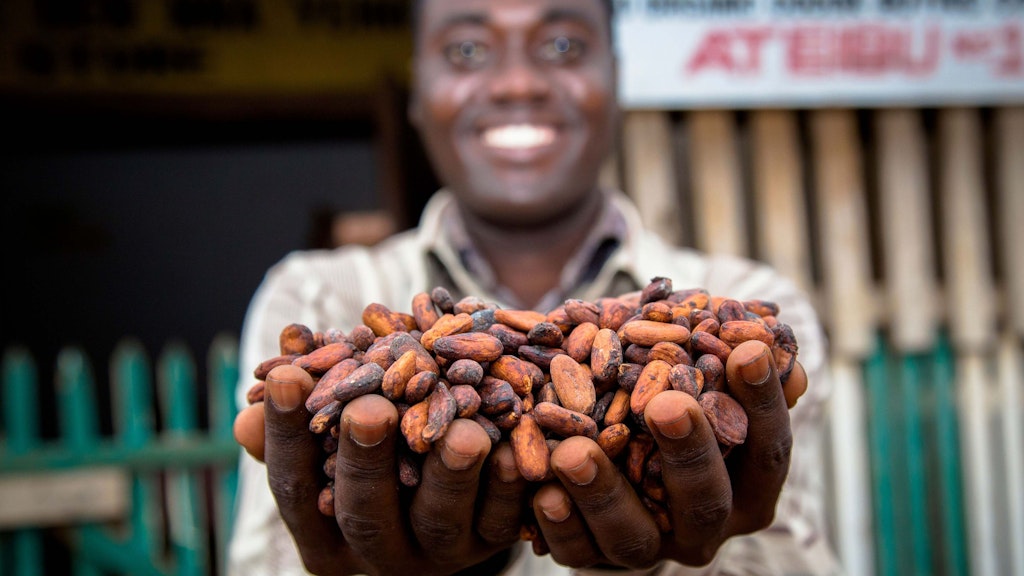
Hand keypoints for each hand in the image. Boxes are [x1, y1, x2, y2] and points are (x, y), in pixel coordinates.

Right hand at [233, 366, 526, 575]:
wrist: (452, 484)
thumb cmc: (377, 437)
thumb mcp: (336, 425)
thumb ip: (308, 404)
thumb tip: (270, 375)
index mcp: (323, 528)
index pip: (293, 484)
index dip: (286, 431)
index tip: (285, 375)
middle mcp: (375, 550)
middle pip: (364, 510)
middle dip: (366, 457)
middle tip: (370, 407)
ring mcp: (436, 551)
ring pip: (439, 518)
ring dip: (451, 473)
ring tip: (462, 433)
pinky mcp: (492, 541)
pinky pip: (502, 517)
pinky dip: (507, 482)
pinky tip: (512, 446)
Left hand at [531, 340, 806, 569]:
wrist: (599, 440)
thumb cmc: (662, 391)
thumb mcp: (695, 369)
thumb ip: (727, 355)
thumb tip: (769, 340)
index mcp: (745, 485)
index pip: (767, 448)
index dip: (763, 401)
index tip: (748, 349)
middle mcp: (704, 525)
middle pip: (706, 500)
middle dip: (689, 452)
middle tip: (668, 405)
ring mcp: (650, 546)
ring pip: (634, 535)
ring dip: (604, 492)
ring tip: (574, 451)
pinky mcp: (593, 558)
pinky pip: (576, 550)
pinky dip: (559, 524)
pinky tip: (542, 494)